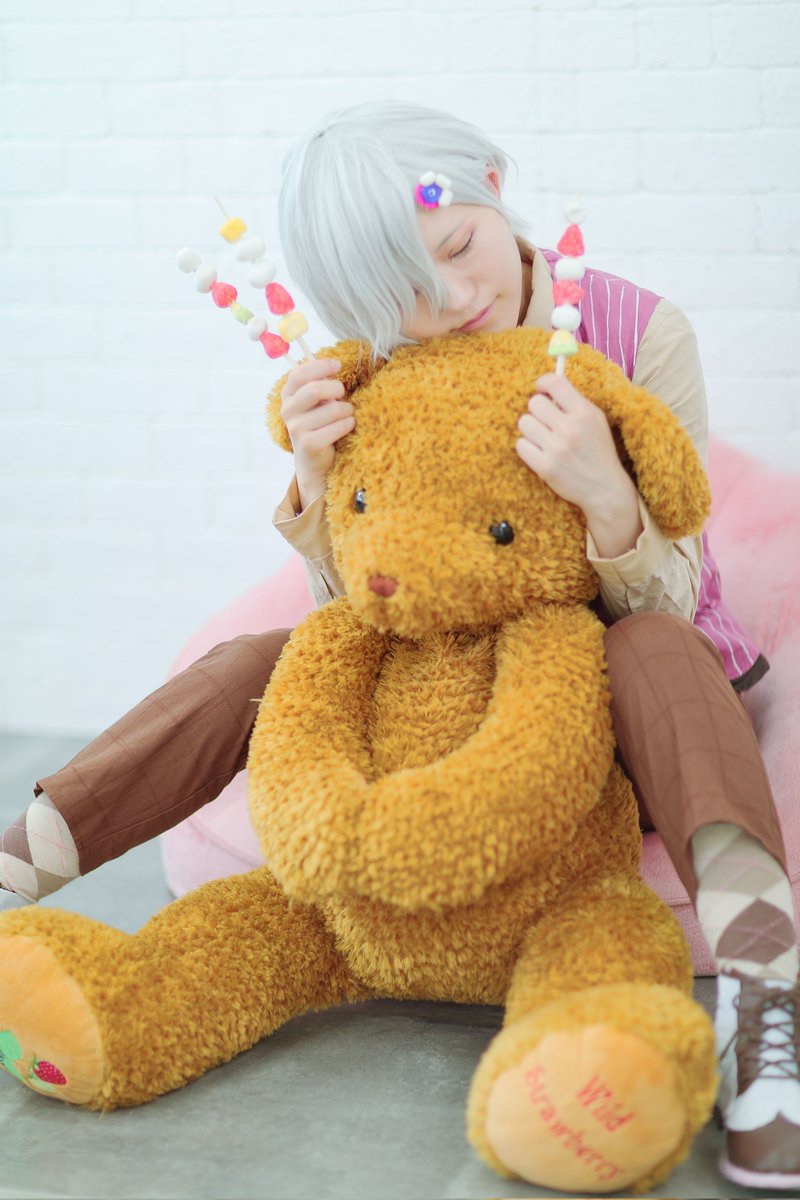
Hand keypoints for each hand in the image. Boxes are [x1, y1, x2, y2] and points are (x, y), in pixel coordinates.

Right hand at [280, 358, 354, 510]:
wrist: (314, 460)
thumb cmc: (318, 424)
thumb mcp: (315, 402)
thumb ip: (318, 384)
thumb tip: (334, 364)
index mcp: (287, 396)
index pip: (299, 374)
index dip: (320, 367)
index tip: (337, 365)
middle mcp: (288, 411)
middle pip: (314, 390)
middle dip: (336, 389)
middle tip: (343, 394)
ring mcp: (296, 429)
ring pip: (332, 409)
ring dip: (346, 410)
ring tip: (346, 415)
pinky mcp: (309, 444)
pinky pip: (338, 427)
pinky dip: (348, 424)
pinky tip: (346, 427)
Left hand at [516, 373, 642, 556]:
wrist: (604, 488)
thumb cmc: (598, 450)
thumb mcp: (595, 420)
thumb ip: (573, 402)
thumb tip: (546, 385)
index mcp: (584, 413)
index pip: (554, 383)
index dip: (542, 383)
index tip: (541, 390)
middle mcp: (570, 429)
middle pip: (534, 403)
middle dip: (537, 410)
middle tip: (545, 420)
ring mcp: (556, 449)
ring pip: (524, 423)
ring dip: (531, 429)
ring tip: (543, 437)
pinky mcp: (545, 467)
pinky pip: (520, 445)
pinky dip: (527, 447)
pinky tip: (539, 452)